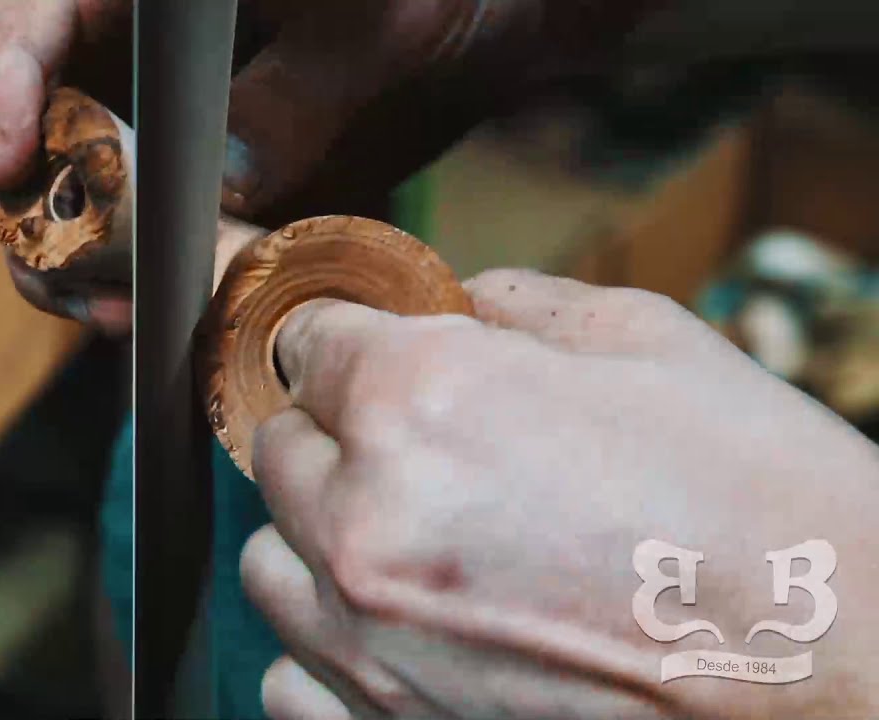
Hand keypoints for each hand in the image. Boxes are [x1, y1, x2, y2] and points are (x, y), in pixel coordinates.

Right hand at [0, 1, 659, 331]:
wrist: (492, 21)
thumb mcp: (370, 29)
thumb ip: (287, 107)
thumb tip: (209, 192)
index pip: (40, 15)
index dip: (4, 82)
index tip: (6, 154)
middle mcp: (144, 53)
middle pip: (39, 123)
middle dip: (34, 203)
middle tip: (59, 271)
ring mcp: (167, 123)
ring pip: (80, 192)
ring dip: (79, 258)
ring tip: (109, 311)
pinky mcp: (203, 180)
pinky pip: (150, 235)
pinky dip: (143, 280)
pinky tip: (153, 315)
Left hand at [242, 269, 878, 718]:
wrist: (847, 666)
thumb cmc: (763, 502)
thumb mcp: (647, 342)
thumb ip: (512, 304)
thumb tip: (450, 303)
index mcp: (419, 403)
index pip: (306, 344)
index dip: (346, 339)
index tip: (368, 351)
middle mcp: (368, 524)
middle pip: (277, 449)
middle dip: (339, 433)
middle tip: (422, 447)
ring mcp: (369, 646)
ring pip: (270, 563)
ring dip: (324, 538)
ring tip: (417, 541)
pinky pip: (290, 677)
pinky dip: (332, 648)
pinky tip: (411, 631)